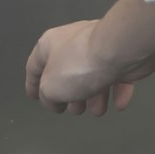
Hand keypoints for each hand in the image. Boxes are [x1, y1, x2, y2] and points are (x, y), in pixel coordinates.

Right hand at [25, 20, 154, 114]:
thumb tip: (55, 100)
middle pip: (67, 73)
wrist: (120, 50)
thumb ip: (47, 97)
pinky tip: (118, 104)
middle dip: (71, 96)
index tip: (35, 97)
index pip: (35, 65)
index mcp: (50, 44)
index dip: (32, 83)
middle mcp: (73, 43)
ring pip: (93, 76)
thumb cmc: (78, 66)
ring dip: (95, 97)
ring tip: (98, 110)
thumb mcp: (50, 88)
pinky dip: (117, 92)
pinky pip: (117, 76)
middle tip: (75, 110)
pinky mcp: (122, 55)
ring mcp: (99, 47)